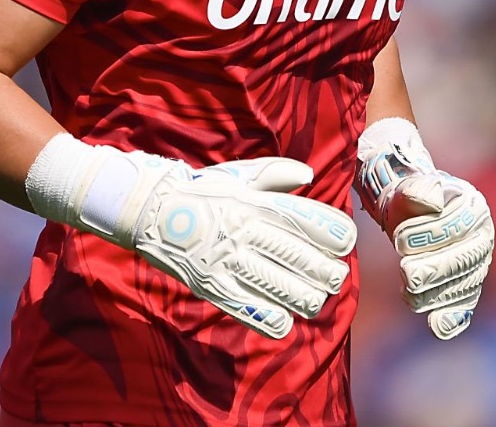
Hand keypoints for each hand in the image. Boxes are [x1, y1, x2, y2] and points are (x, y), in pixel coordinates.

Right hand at [27, 138, 356, 339]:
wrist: (150, 208)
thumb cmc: (202, 190)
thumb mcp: (239, 175)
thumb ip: (275, 174)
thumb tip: (308, 177)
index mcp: (257, 204)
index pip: (309, 222)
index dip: (334, 236)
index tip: (345, 244)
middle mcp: (247, 232)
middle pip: (300, 258)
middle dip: (326, 272)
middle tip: (334, 278)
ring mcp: (228, 260)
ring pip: (281, 287)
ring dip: (305, 298)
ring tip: (314, 302)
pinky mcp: (211, 285)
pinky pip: (248, 308)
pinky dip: (271, 319)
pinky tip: (285, 322)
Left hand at [381, 171, 494, 339]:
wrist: (411, 217)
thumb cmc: (411, 200)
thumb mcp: (410, 187)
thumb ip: (418, 189)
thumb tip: (430, 201)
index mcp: (473, 208)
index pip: (455, 226)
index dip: (427, 235)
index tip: (399, 240)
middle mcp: (482, 238)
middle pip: (462, 260)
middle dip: (432, 269)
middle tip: (406, 273)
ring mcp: (477, 267)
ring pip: (460, 286)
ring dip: (431, 292)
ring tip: (407, 290)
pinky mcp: (467, 290)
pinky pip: (464, 307)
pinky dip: (452, 318)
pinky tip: (438, 326)